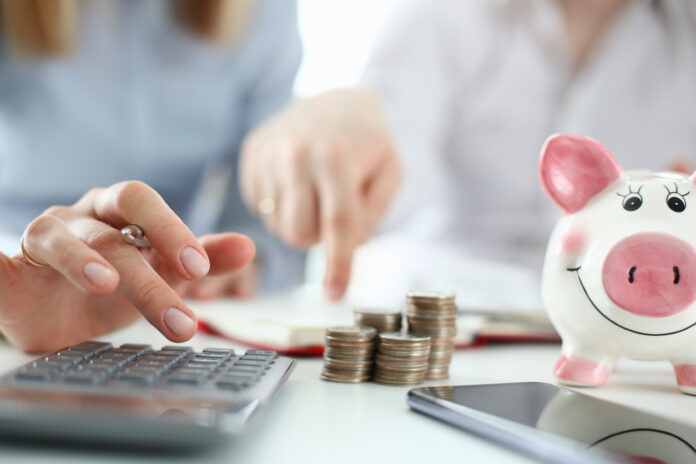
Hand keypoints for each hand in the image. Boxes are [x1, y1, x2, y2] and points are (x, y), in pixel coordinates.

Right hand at [0, 181, 254, 351]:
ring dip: (82, 260)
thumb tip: (248, 246)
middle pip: (111, 229)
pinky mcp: (8, 269)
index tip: (199, 268)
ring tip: (105, 285)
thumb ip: (202, 259)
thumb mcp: (161, 272)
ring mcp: (43, 240)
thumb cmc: (114, 284)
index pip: (144, 205)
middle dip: (144, 262)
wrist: (56, 312)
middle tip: (178, 293)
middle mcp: (81, 219)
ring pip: (60, 241)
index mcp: (119, 214)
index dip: (171, 230)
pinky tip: (5, 269)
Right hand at [240, 88, 400, 299]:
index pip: (337, 223)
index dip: (337, 263)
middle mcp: (296, 154)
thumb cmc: (368, 142)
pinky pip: (261, 207)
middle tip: (331, 212)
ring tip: (315, 192)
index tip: (334, 294)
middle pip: (300, 233)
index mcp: (337, 157)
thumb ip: (375, 212)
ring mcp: (269, 152)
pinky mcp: (252, 153)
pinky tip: (296, 181)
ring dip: (301, 221)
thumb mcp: (390, 171)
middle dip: (318, 237)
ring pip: (278, 225)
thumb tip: (350, 244)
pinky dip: (281, 206)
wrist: (334, 98)